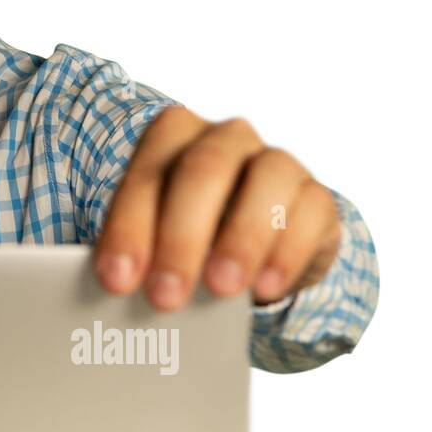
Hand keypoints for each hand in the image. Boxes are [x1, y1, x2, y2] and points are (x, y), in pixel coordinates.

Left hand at [92, 106, 341, 310]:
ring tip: (220, 289)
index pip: (146, 176)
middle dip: (180, 237)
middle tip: (164, 296)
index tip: (115, 281)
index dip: (129, 229)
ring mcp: (276, 161)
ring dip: (240, 239)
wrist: (254, 247)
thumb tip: (118, 293)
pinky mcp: (316, 197)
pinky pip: (309, 214)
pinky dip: (287, 253)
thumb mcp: (157, 241)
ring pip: (264, 182)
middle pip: (202, 171)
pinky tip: (265, 287)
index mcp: (172, 135)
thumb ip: (140, 257)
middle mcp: (225, 138)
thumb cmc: (187, 238)